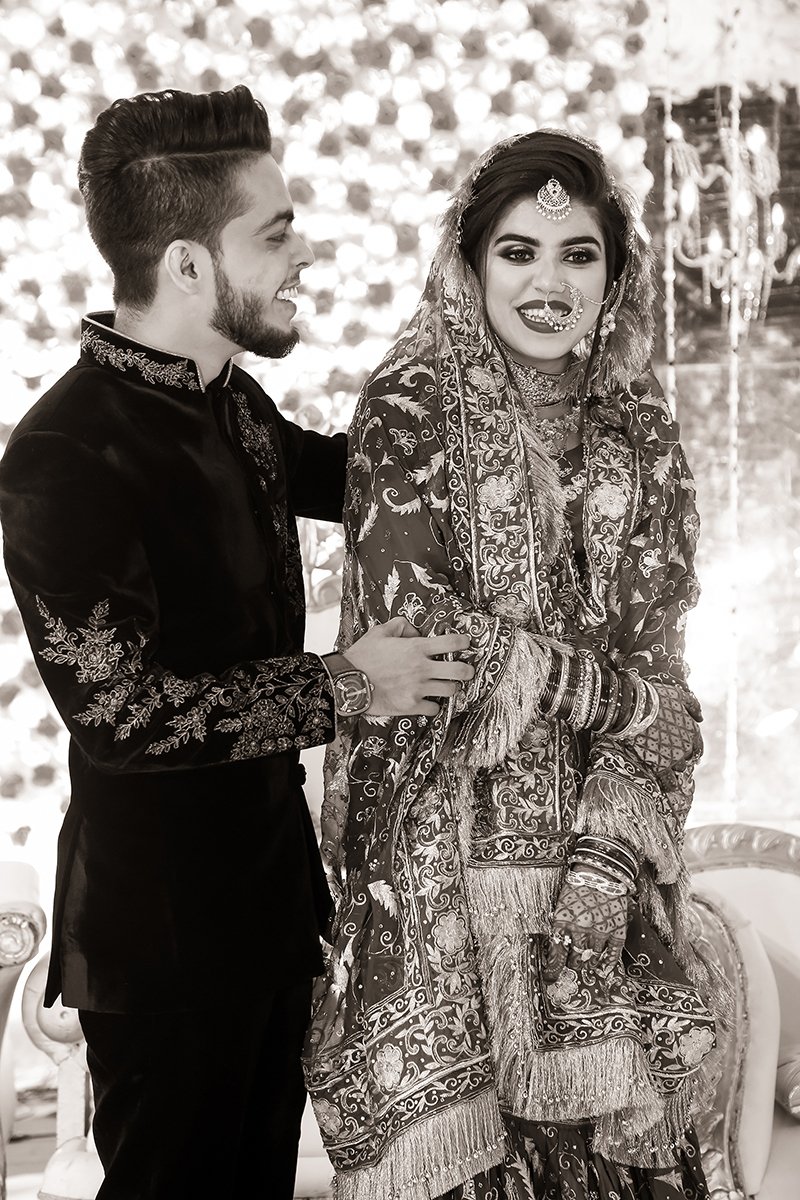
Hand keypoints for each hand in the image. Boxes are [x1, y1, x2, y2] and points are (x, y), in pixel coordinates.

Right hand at [346, 617, 473, 716]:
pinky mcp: (411, 706)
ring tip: (446, 686)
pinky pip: (435, 709)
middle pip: (460, 671)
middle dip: (467, 670)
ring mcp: (418, 689)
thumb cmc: (362, 656)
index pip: (452, 642)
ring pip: (451, 691)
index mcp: (416, 648)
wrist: (347, 682)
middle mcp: (422, 668)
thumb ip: (401, 625)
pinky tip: (428, 701)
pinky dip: (434, 706)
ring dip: (451, 688)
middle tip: (467, 670)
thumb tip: (416, 631)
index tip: (466, 644)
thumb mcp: (380, 631)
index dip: (464, 642)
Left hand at [542, 870, 628, 983]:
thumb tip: (556, 950)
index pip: (557, 953)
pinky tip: (604, 967)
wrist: (600, 872)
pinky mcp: (617, 929)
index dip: (554, 968)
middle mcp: (582, 928)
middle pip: (576, 959)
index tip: (551, 977)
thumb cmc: (577, 888)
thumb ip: (560, 926)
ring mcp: (601, 930)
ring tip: (586, 962)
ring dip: (588, 962)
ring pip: (593, 957)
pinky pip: (613, 953)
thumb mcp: (561, 905)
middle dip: (572, 964)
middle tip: (572, 965)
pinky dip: (608, 962)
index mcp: (564, 921)